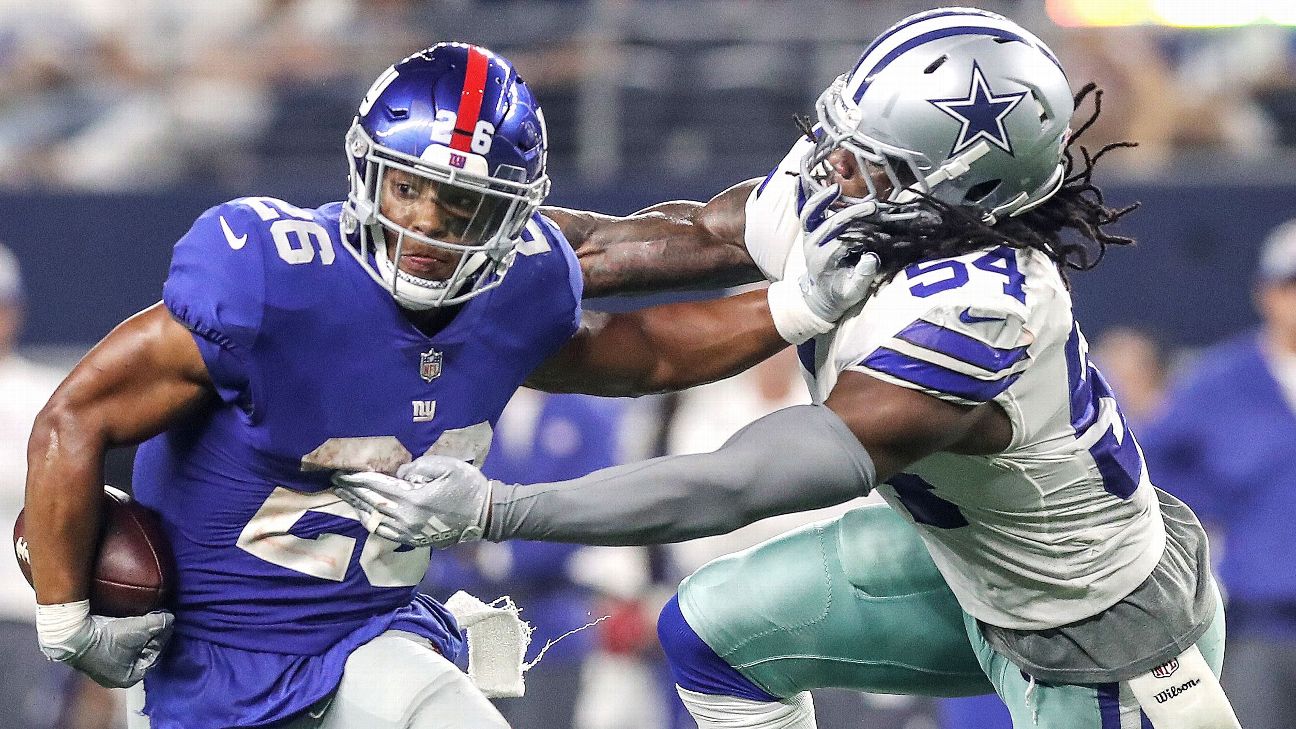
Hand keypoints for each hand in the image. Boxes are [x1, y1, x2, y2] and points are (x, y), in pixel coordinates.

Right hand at [40, 611, 173, 687]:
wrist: (72, 635)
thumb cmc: (110, 636)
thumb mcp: (142, 627)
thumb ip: (161, 623)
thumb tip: (170, 618)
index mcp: (130, 678)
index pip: (154, 655)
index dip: (162, 637)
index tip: (164, 622)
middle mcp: (114, 678)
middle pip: (140, 652)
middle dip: (147, 636)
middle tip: (152, 618)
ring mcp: (100, 669)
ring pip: (125, 648)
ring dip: (133, 633)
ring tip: (138, 618)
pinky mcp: (89, 657)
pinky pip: (112, 644)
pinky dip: (119, 634)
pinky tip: (122, 621)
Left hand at [332, 455, 492, 547]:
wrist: (486, 515)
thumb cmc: (469, 486)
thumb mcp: (446, 467)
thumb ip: (418, 467)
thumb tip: (399, 474)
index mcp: (413, 499)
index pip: (376, 487)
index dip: (357, 479)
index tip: (341, 473)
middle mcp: (406, 519)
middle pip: (371, 504)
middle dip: (352, 492)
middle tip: (336, 482)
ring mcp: (410, 532)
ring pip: (375, 521)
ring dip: (358, 507)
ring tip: (347, 497)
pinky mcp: (415, 540)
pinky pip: (385, 533)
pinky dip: (371, 523)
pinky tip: (366, 515)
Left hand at [798, 184, 881, 321]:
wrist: (820, 296)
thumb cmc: (840, 294)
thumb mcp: (853, 292)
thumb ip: (862, 277)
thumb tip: (871, 258)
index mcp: (824, 260)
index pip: (844, 241)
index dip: (861, 232)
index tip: (879, 226)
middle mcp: (813, 246)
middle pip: (832, 224)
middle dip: (852, 214)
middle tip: (873, 207)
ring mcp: (808, 236)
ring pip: (810, 214)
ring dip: (822, 199)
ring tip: (836, 188)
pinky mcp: (807, 230)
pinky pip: (802, 211)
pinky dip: (800, 196)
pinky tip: (801, 179)